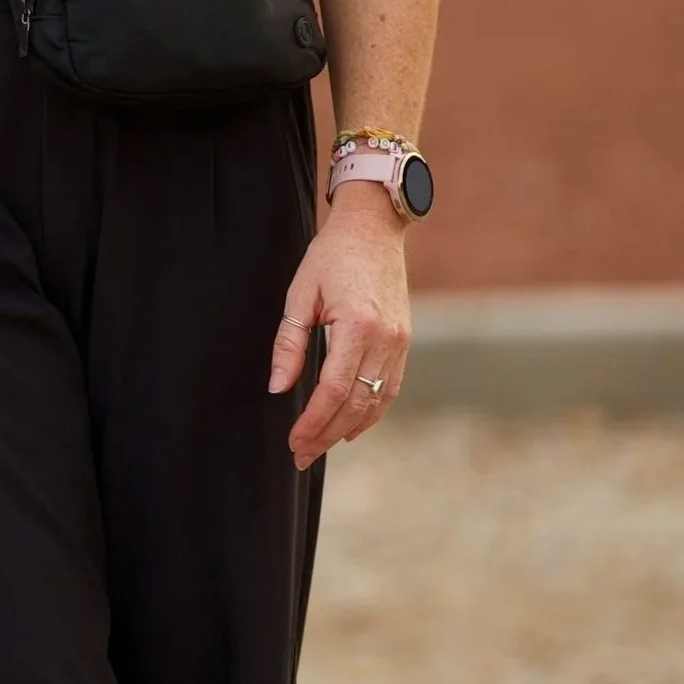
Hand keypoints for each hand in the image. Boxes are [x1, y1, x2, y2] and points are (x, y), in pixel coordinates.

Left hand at [268, 188, 410, 464]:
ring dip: (348, 429)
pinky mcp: (404, 341)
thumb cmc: (332, 255)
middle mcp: (385, 338)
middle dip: (327, 434)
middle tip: (301, 455)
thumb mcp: (300, 293)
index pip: (333, 390)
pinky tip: (351, 425)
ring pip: (376, 401)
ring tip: (320, 446)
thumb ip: (289, 344)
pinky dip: (371, 411)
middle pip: (355, 403)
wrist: (374, 227)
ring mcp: (400, 342)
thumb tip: (278, 388)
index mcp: (357, 325)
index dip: (313, 422)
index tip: (293, 441)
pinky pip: (389, 387)